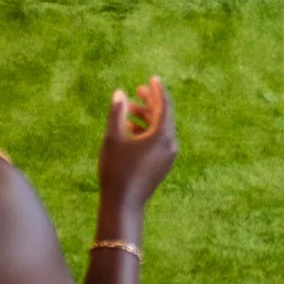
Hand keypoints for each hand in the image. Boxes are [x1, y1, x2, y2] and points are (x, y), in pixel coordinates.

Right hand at [98, 76, 178, 210]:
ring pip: (161, 128)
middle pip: (164, 116)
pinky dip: (148, 131)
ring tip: (129, 109)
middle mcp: (170, 145)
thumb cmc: (116, 170)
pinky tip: (130, 129)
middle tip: (139, 89)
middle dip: (151, 101)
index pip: (165, 106)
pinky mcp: (163, 164)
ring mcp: (168, 156)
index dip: (158, 90)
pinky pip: (159, 141)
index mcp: (162, 136)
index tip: (152, 79)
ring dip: (147, 117)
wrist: (123, 204)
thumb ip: (117, 113)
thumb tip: (120, 93)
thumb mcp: (113, 138)